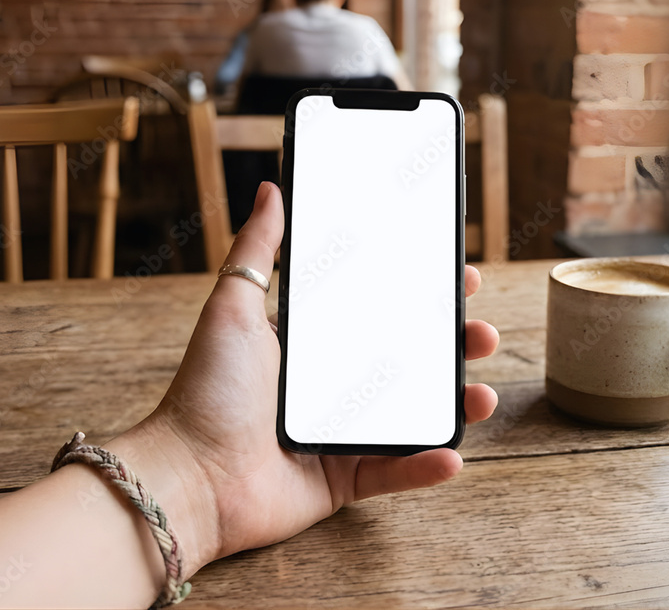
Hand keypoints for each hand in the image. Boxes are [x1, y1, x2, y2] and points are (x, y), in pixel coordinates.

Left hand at [109, 182, 499, 574]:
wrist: (188, 477)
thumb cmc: (205, 391)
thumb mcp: (233, 307)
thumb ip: (258, 249)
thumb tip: (271, 190)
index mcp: (313, 346)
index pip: (379, 312)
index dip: (421, 296)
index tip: (457, 278)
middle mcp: (331, 388)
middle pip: (407, 363)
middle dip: (452, 348)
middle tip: (480, 332)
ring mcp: (340, 434)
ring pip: (412, 417)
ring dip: (454, 407)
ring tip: (480, 396)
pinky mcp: (341, 479)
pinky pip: (394, 473)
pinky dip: (425, 466)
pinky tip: (452, 453)